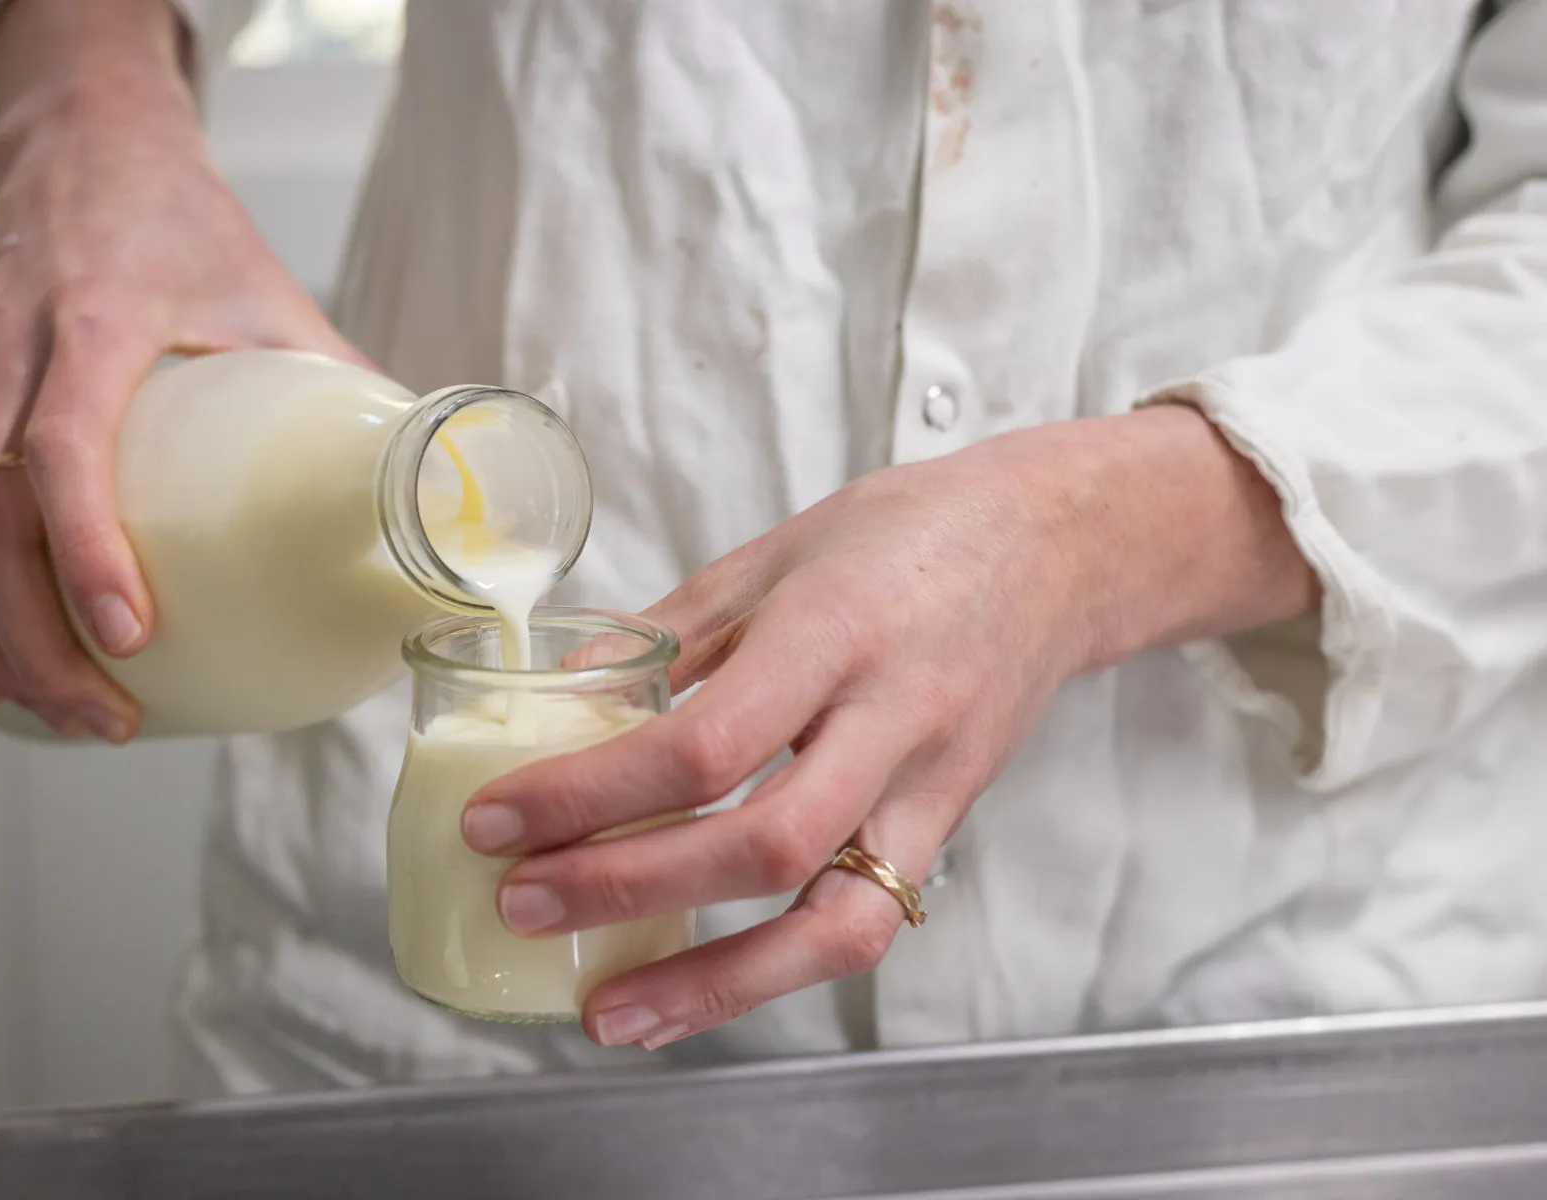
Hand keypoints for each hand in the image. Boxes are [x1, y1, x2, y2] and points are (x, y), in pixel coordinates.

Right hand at [0, 11, 367, 741]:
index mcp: (92, 320)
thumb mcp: (268, 287)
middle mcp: (9, 353)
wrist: (80, 143)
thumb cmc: (180, 218)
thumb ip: (338, 381)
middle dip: (36, 643)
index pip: (62, 448)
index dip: (88, 552)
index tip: (130, 638)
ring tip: (66, 714)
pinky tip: (2, 661)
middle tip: (107, 718)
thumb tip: (420, 489)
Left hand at [462, 406, 1318, 1049]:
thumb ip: (668, 636)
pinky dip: (775, 970)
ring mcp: (933, 783)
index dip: (590, 796)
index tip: (498, 818)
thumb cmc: (908, 534)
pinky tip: (697, 989)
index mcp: (836, 629)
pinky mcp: (950, 826)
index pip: (705, 743)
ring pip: (836, 919)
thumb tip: (559, 705)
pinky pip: (865, 919)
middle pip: (761, 843)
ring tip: (610, 1010)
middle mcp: (894, 717)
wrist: (1058, 548)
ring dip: (713, 983)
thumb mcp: (772, 556)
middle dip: (627, 889)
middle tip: (523, 902)